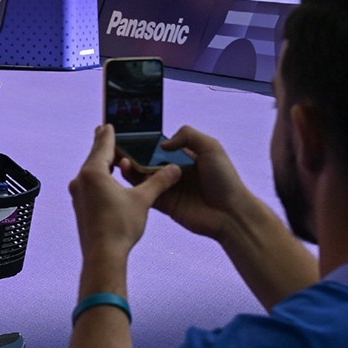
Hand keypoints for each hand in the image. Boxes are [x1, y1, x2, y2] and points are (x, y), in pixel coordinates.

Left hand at [69, 124, 181, 265]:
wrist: (103, 255)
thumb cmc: (120, 226)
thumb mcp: (143, 200)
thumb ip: (159, 181)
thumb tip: (175, 168)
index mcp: (94, 173)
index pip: (103, 146)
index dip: (109, 134)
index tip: (108, 124)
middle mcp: (81, 181)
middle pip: (94, 157)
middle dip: (103, 145)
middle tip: (105, 132)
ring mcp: (77, 194)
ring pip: (91, 172)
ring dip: (101, 163)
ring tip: (109, 156)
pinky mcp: (79, 207)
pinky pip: (89, 185)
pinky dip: (99, 177)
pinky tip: (106, 181)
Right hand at [119, 125, 251, 241]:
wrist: (229, 213)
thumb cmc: (225, 179)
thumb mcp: (211, 147)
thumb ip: (188, 136)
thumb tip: (163, 144)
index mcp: (185, 156)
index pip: (161, 146)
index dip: (147, 141)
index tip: (132, 135)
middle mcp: (173, 171)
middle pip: (148, 160)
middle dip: (134, 154)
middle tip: (118, 147)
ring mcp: (167, 187)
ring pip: (143, 176)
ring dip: (131, 167)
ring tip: (120, 159)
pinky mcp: (163, 203)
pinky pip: (145, 192)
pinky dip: (134, 184)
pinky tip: (125, 173)